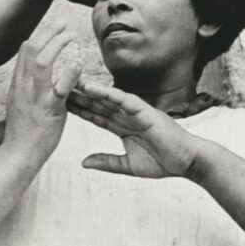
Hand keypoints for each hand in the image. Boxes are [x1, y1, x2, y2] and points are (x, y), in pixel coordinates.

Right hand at [2, 23, 79, 164]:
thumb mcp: (18, 104)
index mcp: (18, 84)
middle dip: (47, 33)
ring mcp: (35, 96)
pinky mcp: (49, 109)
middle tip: (62, 24)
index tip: (51, 29)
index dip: (38, 36)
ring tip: (70, 35)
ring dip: (57, 44)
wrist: (17, 153)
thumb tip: (33, 78)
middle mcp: (23, 86)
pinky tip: (78, 62)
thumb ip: (27, 89)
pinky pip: (60, 87)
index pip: (24, 52)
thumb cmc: (22, 132)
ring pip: (42, 61)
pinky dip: (69, 73)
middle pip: (31, 49)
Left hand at [66, 81, 201, 178]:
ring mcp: (134, 111)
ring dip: (87, 89)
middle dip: (77, 95)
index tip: (58, 103)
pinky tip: (92, 87)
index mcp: (121, 126)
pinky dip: (108, 93)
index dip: (77, 109)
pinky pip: (122, 100)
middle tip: (57, 84)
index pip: (94, 115)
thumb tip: (83, 163)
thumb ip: (106, 162)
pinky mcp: (144, 111)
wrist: (187, 162)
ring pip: (106, 98)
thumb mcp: (127, 165)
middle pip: (96, 103)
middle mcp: (125, 115)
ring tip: (69, 80)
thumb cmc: (162, 162)